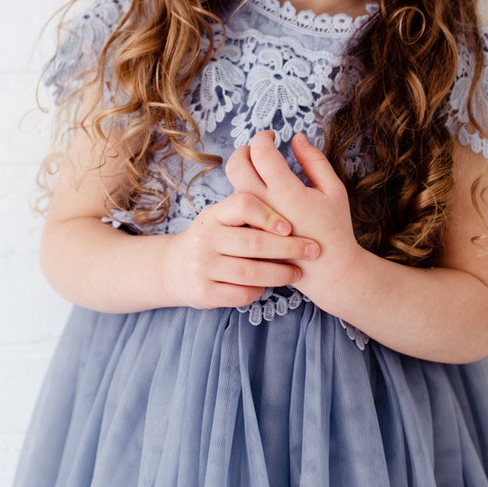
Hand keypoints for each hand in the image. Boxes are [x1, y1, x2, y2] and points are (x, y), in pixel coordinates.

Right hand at [166, 190, 318, 309]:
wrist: (175, 269)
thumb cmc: (214, 238)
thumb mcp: (223, 217)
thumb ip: (248, 210)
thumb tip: (292, 193)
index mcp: (213, 214)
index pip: (242, 204)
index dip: (269, 214)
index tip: (290, 226)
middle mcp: (204, 238)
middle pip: (252, 242)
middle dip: (288, 247)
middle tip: (313, 249)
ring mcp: (201, 266)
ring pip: (250, 271)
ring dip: (280, 273)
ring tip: (298, 272)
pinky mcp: (203, 293)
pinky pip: (241, 294)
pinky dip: (260, 290)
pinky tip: (269, 285)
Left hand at [225, 131, 364, 311]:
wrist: (328, 271)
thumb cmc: (335, 228)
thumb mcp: (334, 190)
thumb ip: (315, 160)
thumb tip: (297, 137)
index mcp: (287, 191)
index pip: (261, 152)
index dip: (263, 138)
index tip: (272, 136)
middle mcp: (265, 205)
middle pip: (236, 165)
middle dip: (244, 149)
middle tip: (258, 148)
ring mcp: (254, 221)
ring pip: (233, 186)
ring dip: (242, 170)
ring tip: (260, 169)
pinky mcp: (250, 233)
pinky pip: (236, 205)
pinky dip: (244, 191)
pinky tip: (260, 191)